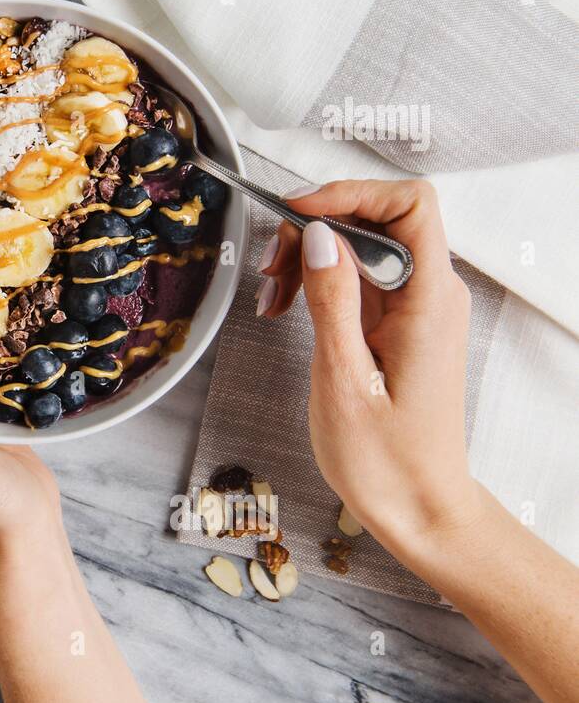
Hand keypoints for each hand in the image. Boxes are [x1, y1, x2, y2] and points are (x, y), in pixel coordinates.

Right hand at [256, 180, 478, 547]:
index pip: (410, 204)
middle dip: (317, 226)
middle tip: (270, 271)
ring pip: (362, 245)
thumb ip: (332, 299)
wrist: (420, 510)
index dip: (351, 193)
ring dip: (310, 256)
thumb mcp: (343, 380)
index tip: (295, 214)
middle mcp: (432, 295)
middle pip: (377, 217)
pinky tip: (287, 308)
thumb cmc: (386, 462)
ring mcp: (417, 307)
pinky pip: (359, 277)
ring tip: (271, 297)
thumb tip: (317, 233)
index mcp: (430, 302)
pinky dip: (319, 281)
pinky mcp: (400, 323)